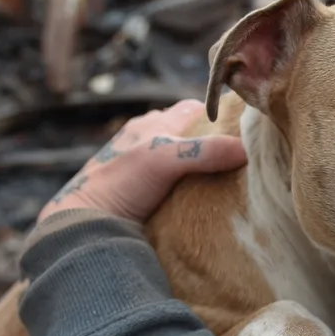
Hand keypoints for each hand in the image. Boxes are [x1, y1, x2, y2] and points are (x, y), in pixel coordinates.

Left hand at [39, 100, 246, 223]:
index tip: (245, 130)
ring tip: (230, 184)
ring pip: (185, 163)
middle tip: (243, 160)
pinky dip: (191, 190)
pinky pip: (176, 186)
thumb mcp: (164, 158)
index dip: (219, 116)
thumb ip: (205, 151)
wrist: (86, 225)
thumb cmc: (120, 182)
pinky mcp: (146, 196)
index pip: (195, 110)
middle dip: (215, 146)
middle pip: (193, 137)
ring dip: (204, 172)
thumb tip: (248, 149)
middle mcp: (150, 143)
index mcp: (152, 125)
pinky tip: (205, 201)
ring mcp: (147, 171)